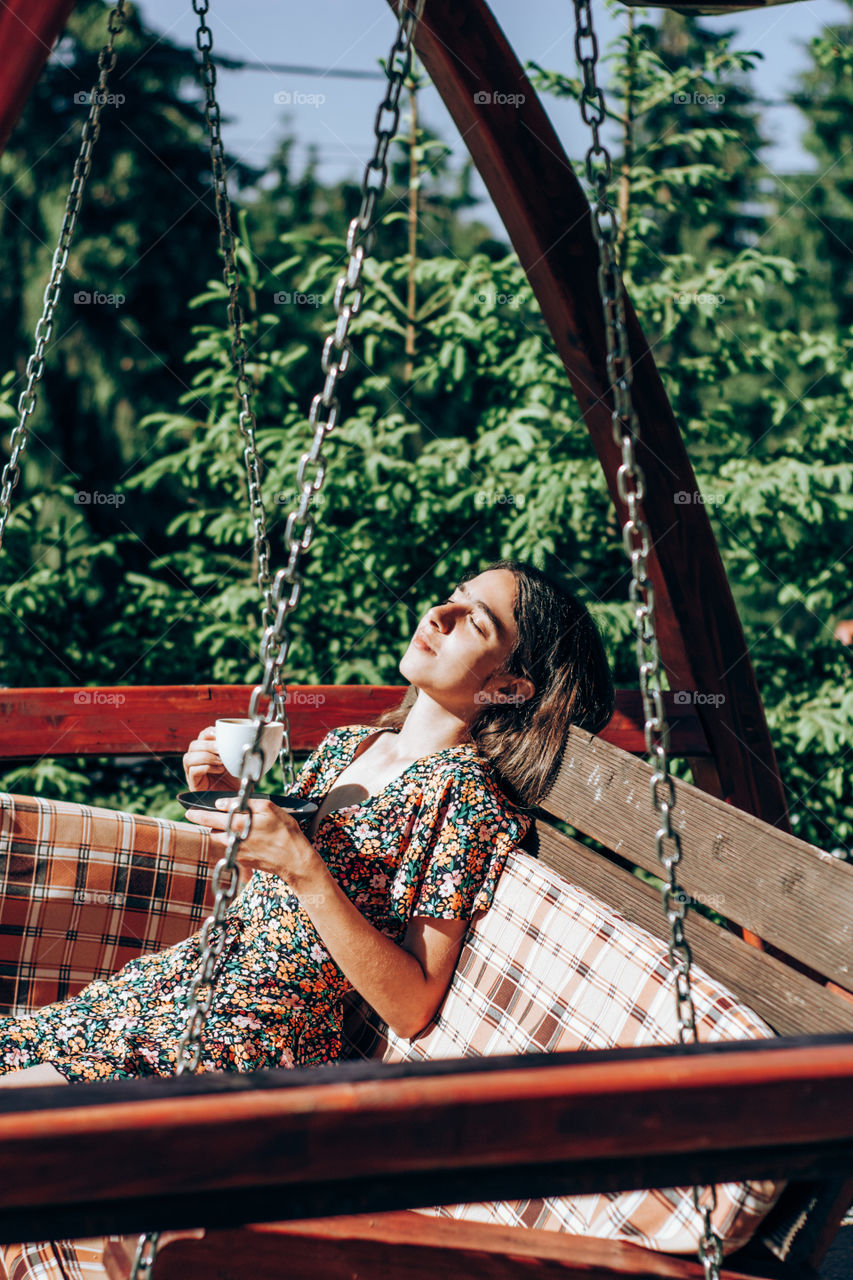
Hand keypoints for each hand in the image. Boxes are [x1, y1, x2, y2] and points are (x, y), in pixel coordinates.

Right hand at [183, 725, 239, 791]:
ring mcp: (193, 773)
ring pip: (188, 758)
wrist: (238, 798)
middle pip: (193, 745)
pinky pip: (193, 771)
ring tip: (220, 761)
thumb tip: (235, 735)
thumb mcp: (236, 759)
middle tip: (221, 749)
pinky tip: (219, 769)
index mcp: (207, 751)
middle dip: (207, 745)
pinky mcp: (194, 784)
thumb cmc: (237, 777)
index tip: (219, 734)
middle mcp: (197, 760)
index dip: (208, 733)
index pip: (202, 737)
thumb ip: (231, 748)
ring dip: (205, 756)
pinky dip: (206, 768)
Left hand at [184, 797, 318, 883]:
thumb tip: (220, 803)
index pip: (208, 818)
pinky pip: (232, 850)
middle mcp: (232, 841)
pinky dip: (235, 843)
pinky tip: (251, 839)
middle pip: (213, 831)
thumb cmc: (284, 831)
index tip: (188, 812)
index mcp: (236, 825)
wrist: (294, 860)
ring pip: (222, 841)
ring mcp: (237, 854)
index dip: (196, 814)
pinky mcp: (244, 862)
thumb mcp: (267, 807)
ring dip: (224, 833)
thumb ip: (241, 802)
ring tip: (238, 827)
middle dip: (213, 823)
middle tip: (220, 817)